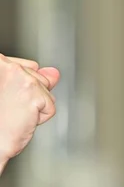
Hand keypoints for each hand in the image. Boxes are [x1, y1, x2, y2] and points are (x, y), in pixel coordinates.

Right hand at [0, 54, 59, 172]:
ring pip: (47, 92)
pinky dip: (40, 118)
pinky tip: (22, 120)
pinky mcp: (33, 93)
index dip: (23, 89)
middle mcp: (8, 66)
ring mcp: (22, 78)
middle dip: (31, 97)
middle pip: (40, 79)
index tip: (8, 99)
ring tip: (15, 114)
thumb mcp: (11, 91)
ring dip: (35, 107)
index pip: (28, 67)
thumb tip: (54, 73)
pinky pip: (50, 107)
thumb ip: (31, 77)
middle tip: (10, 109)